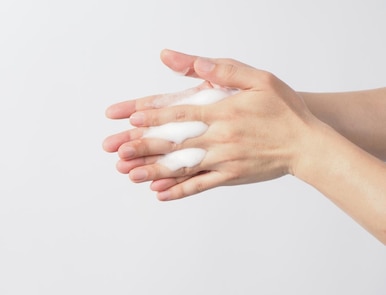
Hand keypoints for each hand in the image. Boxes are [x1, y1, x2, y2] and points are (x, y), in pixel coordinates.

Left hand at [103, 49, 319, 200]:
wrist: (309, 144)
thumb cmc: (284, 109)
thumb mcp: (259, 79)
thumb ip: (224, 70)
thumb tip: (195, 63)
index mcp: (224, 112)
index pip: (182, 114)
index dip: (155, 116)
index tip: (130, 118)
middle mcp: (221, 137)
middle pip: (176, 142)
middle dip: (145, 146)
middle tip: (118, 150)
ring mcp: (225, 160)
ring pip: (184, 166)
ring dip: (155, 170)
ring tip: (130, 174)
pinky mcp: (231, 176)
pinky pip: (201, 184)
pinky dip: (180, 190)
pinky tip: (160, 193)